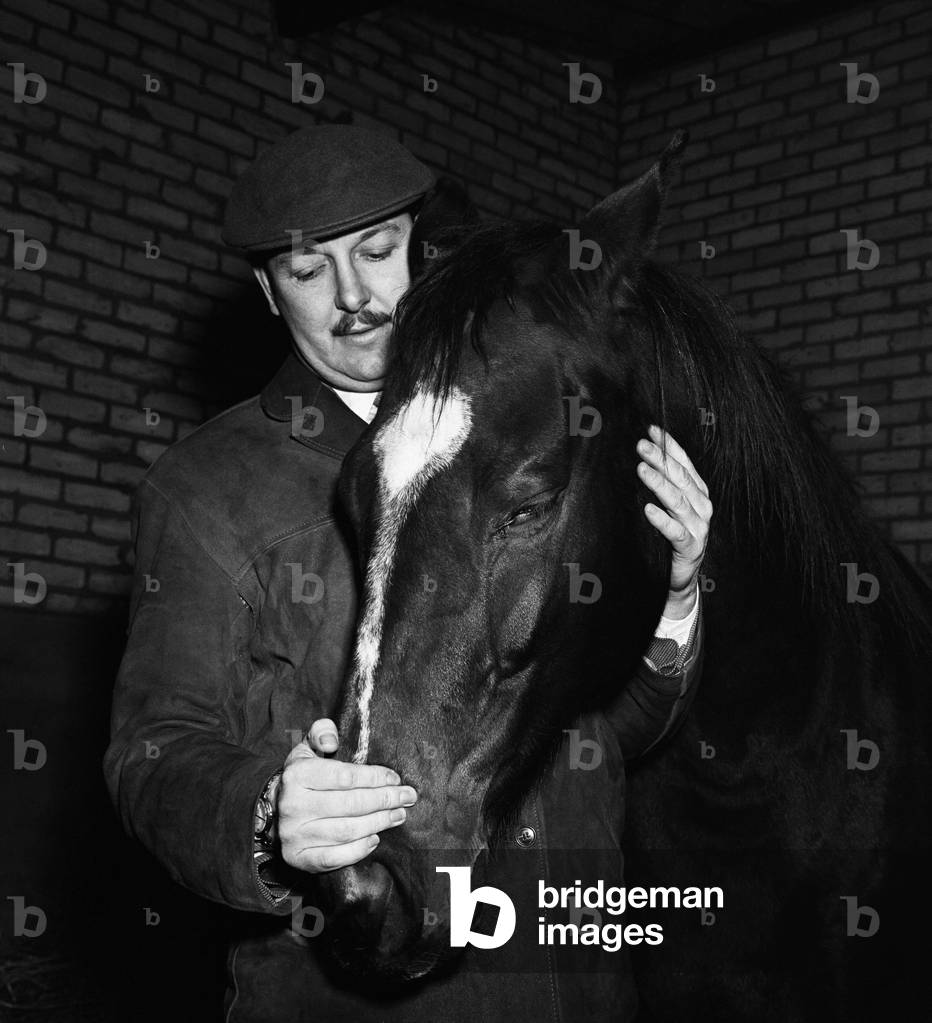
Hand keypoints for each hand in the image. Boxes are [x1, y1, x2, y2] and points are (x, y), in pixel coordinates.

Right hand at [275, 718, 416, 873]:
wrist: (275, 810)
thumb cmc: (303, 777)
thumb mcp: (307, 748)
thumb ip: (322, 732)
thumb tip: (331, 740)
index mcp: (297, 775)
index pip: (344, 777)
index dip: (374, 777)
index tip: (395, 777)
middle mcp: (293, 805)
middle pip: (350, 804)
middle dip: (384, 800)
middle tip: (407, 797)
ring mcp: (294, 834)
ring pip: (346, 830)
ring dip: (378, 823)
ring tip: (398, 815)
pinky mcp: (299, 857)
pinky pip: (334, 857)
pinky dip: (358, 850)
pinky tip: (375, 838)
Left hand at [637, 425, 711, 618]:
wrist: (680, 578)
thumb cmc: (670, 537)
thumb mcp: (668, 507)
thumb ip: (661, 485)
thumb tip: (640, 457)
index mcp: (697, 493)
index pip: (684, 464)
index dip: (669, 446)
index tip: (651, 430)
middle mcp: (702, 507)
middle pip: (681, 478)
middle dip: (661, 460)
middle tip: (640, 445)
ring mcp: (699, 527)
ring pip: (678, 501)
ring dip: (659, 484)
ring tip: (641, 469)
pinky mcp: (691, 548)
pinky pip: (675, 532)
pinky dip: (662, 520)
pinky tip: (648, 510)